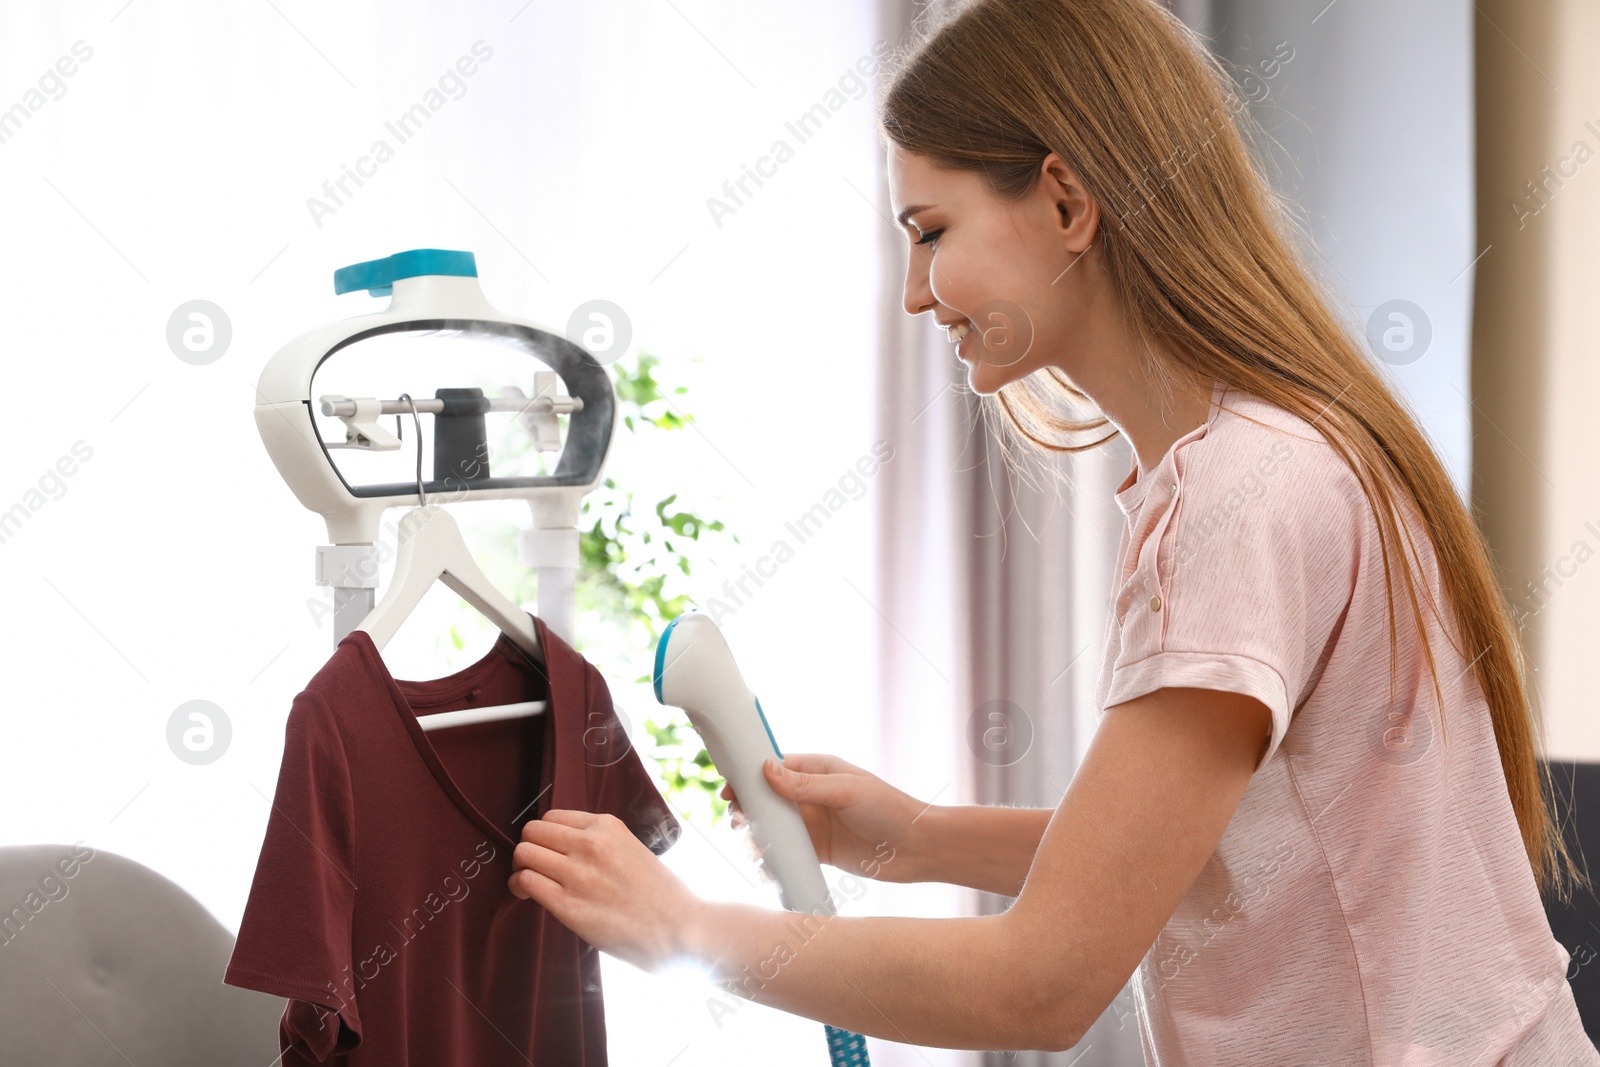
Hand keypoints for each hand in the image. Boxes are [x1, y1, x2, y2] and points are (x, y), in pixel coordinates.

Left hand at [508, 809, 701, 973]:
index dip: (545, 836)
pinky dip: (520, 888)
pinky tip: (529, 897)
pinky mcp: (568, 905)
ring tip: (529, 884)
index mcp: (607, 826)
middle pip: (532, 831)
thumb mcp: (631, 849)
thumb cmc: (660, 896)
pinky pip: (526, 881)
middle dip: (529, 848)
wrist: (680, 929)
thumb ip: (600, 844)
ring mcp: (578, 873)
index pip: (551, 817)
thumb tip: (565, 847)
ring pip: (524, 853)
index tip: (547, 852)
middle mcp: (590, 843)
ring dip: (521, 868)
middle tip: (536, 868)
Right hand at [721, 753, 925, 882]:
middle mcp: (812, 795)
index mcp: (818, 771)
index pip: (775, 767)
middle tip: (739, 822)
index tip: (730, 788)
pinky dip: (772, 859)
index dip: (750, 776)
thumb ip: (805, 785)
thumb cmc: (889, 808)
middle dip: (749, 809)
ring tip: (753, 847)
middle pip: (768, 799)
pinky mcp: (819, 851)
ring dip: (758, 836)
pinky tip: (766, 867)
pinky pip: (787, 853)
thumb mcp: (846, 791)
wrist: (919, 848)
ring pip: (773, 827)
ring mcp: (814, 823)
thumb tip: (766, 769)